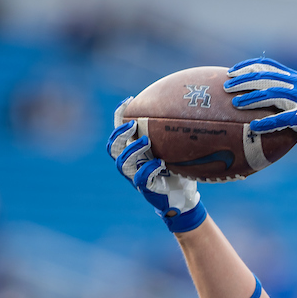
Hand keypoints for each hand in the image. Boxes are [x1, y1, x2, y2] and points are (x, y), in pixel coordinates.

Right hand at [107, 99, 206, 233]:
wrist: (183, 197)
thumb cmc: (177, 170)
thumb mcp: (173, 150)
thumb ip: (170, 135)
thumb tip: (183, 109)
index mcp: (134, 152)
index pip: (118, 133)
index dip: (119, 117)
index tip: (129, 101)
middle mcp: (131, 164)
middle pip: (113, 148)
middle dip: (120, 134)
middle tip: (134, 124)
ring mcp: (136, 177)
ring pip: (123, 163)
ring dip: (133, 149)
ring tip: (147, 141)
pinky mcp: (145, 189)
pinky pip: (140, 179)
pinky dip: (149, 169)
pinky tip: (160, 163)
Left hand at [223, 57, 296, 161]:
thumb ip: (281, 90)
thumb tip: (255, 90)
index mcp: (294, 77)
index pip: (267, 65)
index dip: (247, 66)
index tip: (231, 71)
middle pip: (264, 78)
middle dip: (243, 81)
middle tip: (227, 87)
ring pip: (270, 95)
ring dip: (250, 99)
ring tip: (235, 103)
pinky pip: (281, 118)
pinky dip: (266, 122)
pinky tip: (253, 127)